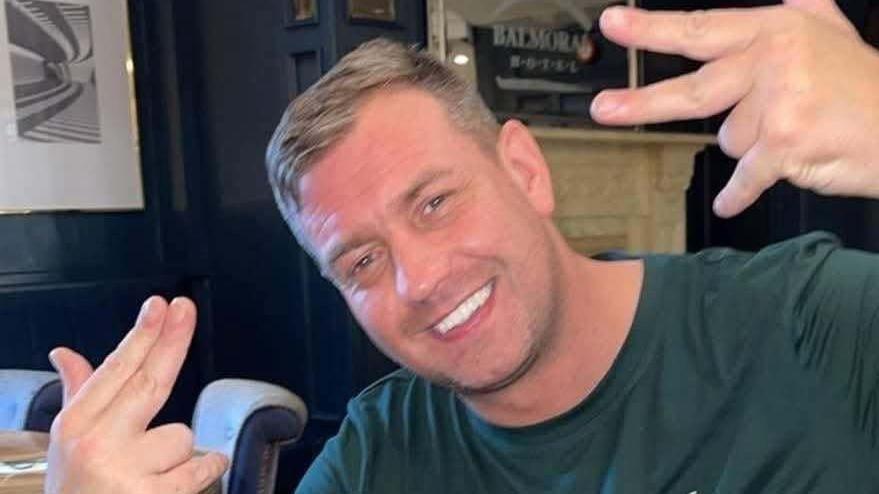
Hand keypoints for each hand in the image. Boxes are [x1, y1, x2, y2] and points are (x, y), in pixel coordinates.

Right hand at [44, 296, 227, 493]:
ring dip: (177, 452)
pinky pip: (201, 468)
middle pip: (149, 382)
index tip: (160, 306)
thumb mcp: (66, 441)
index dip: (142, 335)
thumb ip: (78, 393)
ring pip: (183, 435)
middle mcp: (98, 443)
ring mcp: (125, 471)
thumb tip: (65, 353)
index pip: (116, 370)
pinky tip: (192, 474)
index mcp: (77, 424)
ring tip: (150, 472)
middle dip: (172, 342)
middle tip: (186, 309)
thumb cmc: (75, 487)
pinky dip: (205, 469)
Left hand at [591, 0, 878, 216]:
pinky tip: (732, 201)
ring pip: (728, 140)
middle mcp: (774, 60)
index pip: (702, 29)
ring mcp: (779, 102)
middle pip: (693, 88)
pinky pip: (741, 178)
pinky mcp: (784, 144)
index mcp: (776, 30)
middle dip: (642, 102)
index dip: (653, 28)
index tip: (613, 22)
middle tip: (603, 109)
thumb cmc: (865, 89)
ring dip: (752, 147)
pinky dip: (737, 194)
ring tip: (795, 135)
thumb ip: (803, 10)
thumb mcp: (834, 34)